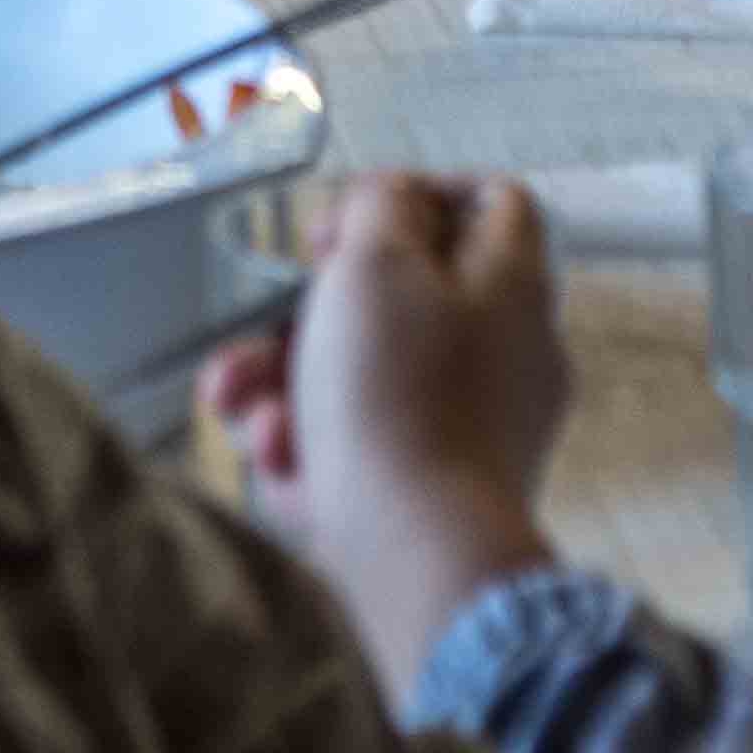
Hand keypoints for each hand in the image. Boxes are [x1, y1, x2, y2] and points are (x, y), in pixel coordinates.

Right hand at [203, 172, 566, 696]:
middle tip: (262, 322)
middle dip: (308, 310)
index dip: (414, 195)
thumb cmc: (397, 398)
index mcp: (513, 286)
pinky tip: (281, 462)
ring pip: (368, 378)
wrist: (417, 557)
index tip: (345, 224)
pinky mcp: (442, 492)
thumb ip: (381, 204)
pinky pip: (368, 448)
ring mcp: (479, 429)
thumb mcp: (376, 261)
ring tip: (239, 403)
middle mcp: (509, 354)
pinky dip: (316, 449)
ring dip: (288, 383)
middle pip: (404, 301)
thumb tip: (389, 201)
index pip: (490, 203)